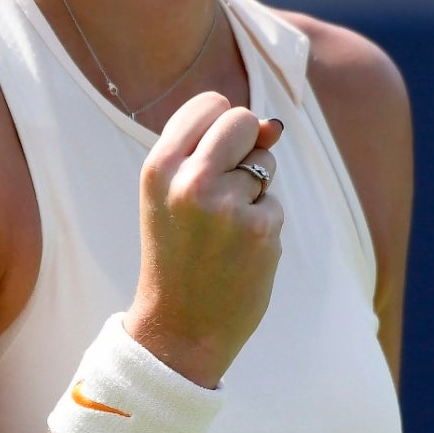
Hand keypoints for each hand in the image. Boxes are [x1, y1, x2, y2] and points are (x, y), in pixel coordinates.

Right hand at [124, 96, 285, 388]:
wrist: (178, 328)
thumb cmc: (178, 254)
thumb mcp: (175, 195)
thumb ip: (214, 151)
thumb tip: (274, 126)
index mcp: (158, 167)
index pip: (209, 104)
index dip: (220, 124)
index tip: (211, 156)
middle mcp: (189, 181)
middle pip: (244, 120)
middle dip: (247, 145)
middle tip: (224, 189)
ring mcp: (227, 205)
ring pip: (264, 163)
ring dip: (254, 190)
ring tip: (223, 229)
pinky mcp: (260, 230)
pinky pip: (274, 203)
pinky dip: (264, 225)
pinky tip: (239, 253)